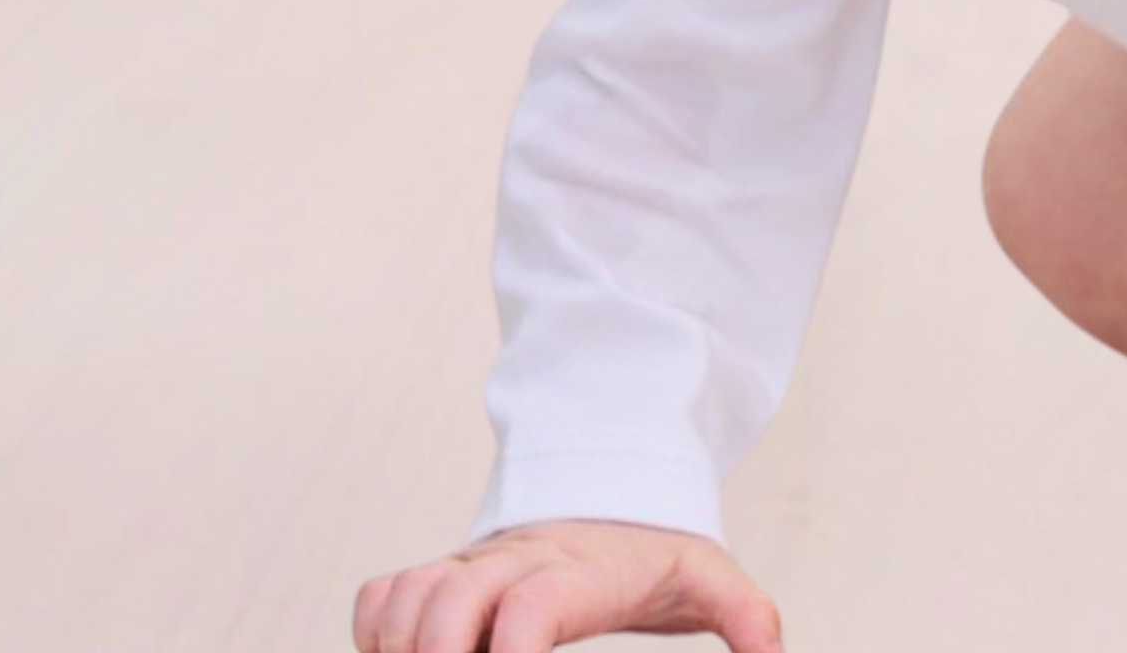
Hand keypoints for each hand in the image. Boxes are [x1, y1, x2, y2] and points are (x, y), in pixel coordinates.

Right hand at [352, 519, 780, 652]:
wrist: (612, 491)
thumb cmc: (657, 549)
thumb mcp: (711, 578)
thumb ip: (747, 616)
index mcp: (579, 571)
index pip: (532, 608)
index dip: (511, 651)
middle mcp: (513, 562)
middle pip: (449, 603)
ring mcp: (470, 565)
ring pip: (408, 598)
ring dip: (402, 647)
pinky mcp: (441, 572)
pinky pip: (384, 596)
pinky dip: (379, 633)